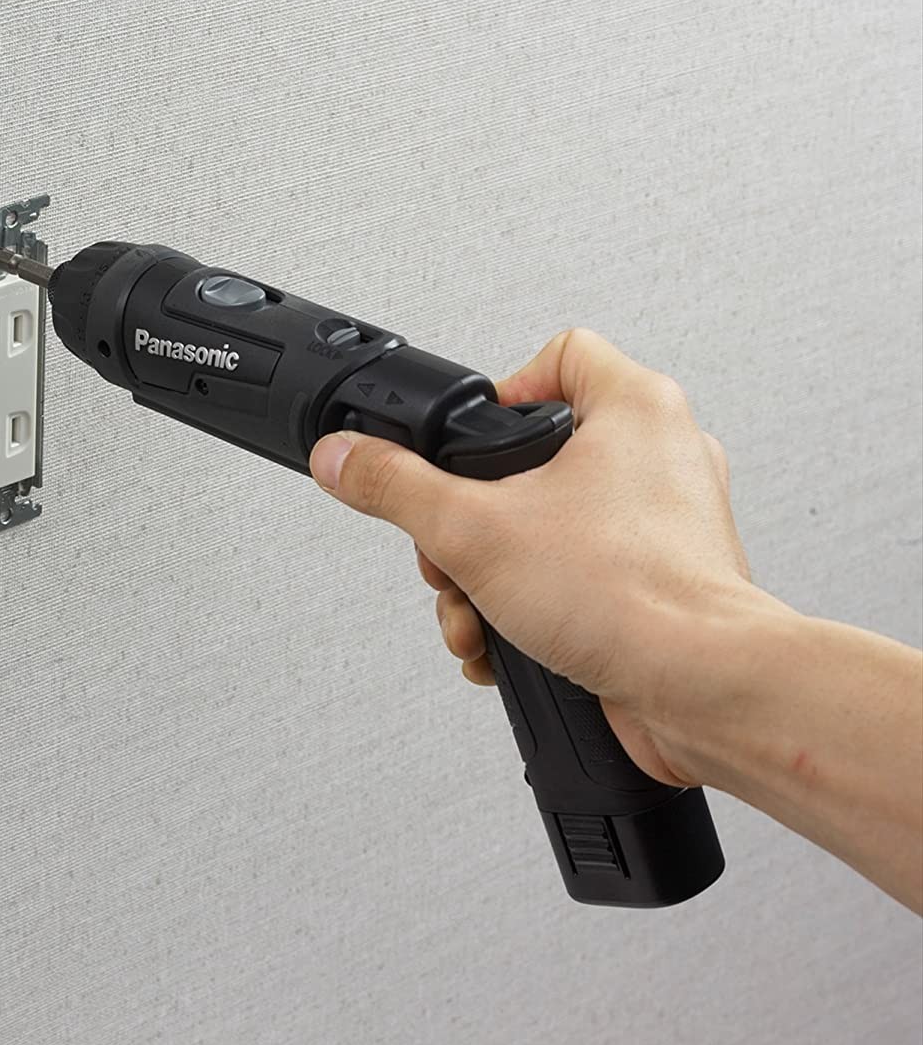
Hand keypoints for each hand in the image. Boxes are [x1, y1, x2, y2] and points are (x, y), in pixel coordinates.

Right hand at [308, 329, 764, 785]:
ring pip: (550, 526)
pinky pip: (579, 575)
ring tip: (478, 610)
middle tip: (457, 549)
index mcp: (636, 408)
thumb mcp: (474, 531)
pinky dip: (532, 607)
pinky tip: (508, 640)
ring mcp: (668, 522)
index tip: (469, 446)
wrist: (699, 690)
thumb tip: (345, 457)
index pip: (557, 355)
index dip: (500, 394)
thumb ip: (396, 488)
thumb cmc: (635, 599)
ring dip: (491, 576)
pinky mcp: (662, 581)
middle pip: (535, 459)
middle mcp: (664, 455)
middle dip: (474, 522)